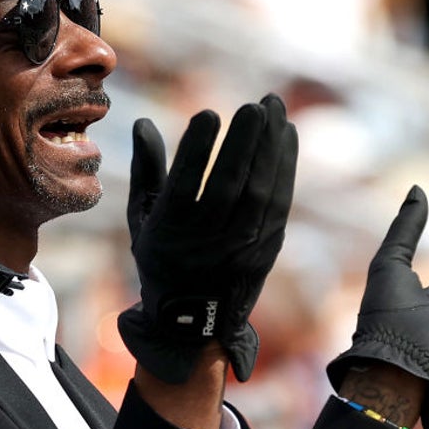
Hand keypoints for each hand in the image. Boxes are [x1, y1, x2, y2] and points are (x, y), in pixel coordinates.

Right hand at [118, 94, 297, 383]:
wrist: (195, 323)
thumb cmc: (162, 256)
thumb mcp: (141, 219)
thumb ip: (145, 169)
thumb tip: (143, 122)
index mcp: (169, 234)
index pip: (184, 187)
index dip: (197, 151)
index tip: (208, 114)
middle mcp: (206, 243)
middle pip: (229, 188)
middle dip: (243, 144)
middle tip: (253, 105)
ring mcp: (241, 248)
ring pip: (260, 193)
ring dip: (270, 148)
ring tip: (273, 107)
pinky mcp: (268, 248)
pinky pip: (280, 201)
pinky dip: (285, 165)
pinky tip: (287, 134)